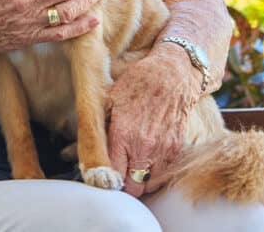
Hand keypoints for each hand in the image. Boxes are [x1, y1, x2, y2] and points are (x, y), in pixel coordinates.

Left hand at [106, 46, 197, 196]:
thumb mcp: (109, 100)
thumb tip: (87, 149)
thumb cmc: (136, 84)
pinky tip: (146, 163)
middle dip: (123, 186)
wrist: (172, 75)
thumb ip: (100, 127)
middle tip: (117, 177)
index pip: (112, 174)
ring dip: (139, 182)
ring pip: (149, 186)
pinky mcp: (176, 149)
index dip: (107, 178)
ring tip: (131, 170)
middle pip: (132, 188)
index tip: (103, 176)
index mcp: (122, 134)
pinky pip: (164, 176)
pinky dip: (155, 176)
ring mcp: (162, 150)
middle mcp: (143, 146)